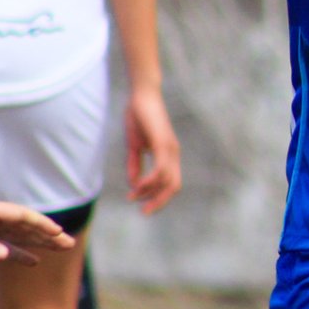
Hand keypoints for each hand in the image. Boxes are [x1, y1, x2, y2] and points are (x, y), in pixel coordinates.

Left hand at [0, 200, 74, 264]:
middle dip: (48, 234)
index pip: (22, 216)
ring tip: (61, 249)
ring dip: (38, 243)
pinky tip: (33, 261)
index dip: (42, 224)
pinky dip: (18, 253)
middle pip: (25, 225)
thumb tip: (5, 255)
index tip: (59, 233)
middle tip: (70, 244)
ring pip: (18, 236)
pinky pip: (4, 247)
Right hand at [125, 86, 182, 214]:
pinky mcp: (162, 142)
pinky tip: (139, 186)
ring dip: (151, 192)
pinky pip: (161, 167)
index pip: (170, 182)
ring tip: (134, 198)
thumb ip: (135, 165)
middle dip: (159, 202)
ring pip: (168, 179)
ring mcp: (170, 148)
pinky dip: (151, 180)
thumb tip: (135, 183)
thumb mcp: (135, 146)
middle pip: (173, 186)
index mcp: (168, 155)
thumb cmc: (139, 118)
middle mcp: (173, 153)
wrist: (141, 96)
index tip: (141, 205)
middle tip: (143, 212)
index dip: (158, 197)